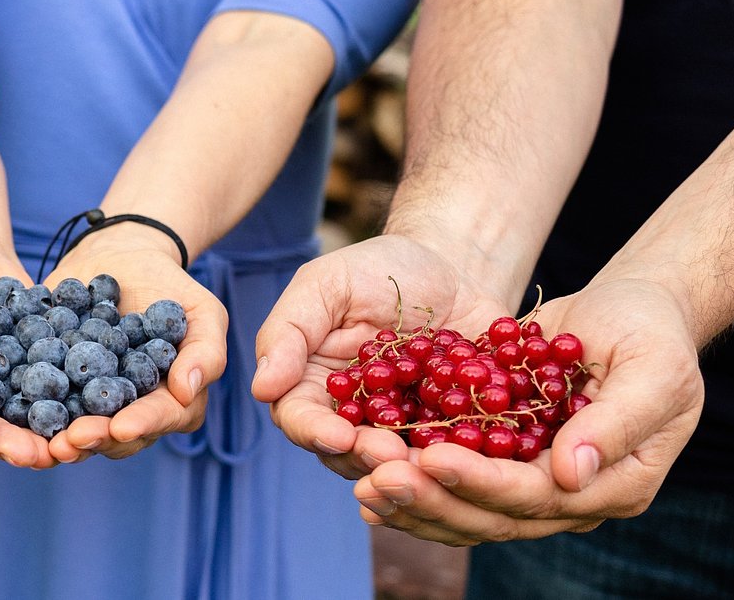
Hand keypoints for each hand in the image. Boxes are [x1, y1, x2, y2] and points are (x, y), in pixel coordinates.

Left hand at [43, 228, 225, 462]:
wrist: (119, 255)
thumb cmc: (170, 286)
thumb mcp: (203, 312)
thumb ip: (206, 353)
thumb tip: (186, 392)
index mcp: (168, 403)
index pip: (157, 418)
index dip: (140, 424)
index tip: (122, 426)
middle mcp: (127, 411)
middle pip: (113, 436)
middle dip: (93, 440)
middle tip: (70, 441)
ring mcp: (88, 402)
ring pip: (75, 429)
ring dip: (57, 438)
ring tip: (43, 439)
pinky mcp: (54, 384)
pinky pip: (39, 401)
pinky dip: (25, 410)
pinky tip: (9, 411)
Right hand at [252, 233, 512, 479]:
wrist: (454, 266)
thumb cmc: (378, 269)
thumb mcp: (325, 285)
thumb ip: (288, 332)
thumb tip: (261, 388)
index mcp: (312, 385)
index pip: (299, 419)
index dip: (314, 433)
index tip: (338, 435)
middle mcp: (353, 416)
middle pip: (346, 453)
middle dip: (366, 457)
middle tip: (389, 452)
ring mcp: (403, 428)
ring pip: (398, 464)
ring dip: (410, 467)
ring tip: (428, 460)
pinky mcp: (452, 432)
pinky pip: (453, 454)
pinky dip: (460, 458)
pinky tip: (472, 452)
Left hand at [353, 277, 701, 544]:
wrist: (630, 314)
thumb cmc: (651, 333)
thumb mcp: (652, 368)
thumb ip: (617, 423)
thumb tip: (572, 475)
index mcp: (619, 485)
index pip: (539, 497)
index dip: (483, 482)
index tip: (431, 459)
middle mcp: (574, 498)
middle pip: (494, 516)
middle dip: (432, 499)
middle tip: (376, 478)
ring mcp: (536, 486)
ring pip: (467, 512)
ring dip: (413, 503)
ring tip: (361, 485)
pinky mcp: (505, 465)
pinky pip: (454, 488)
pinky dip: (414, 486)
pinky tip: (364, 479)